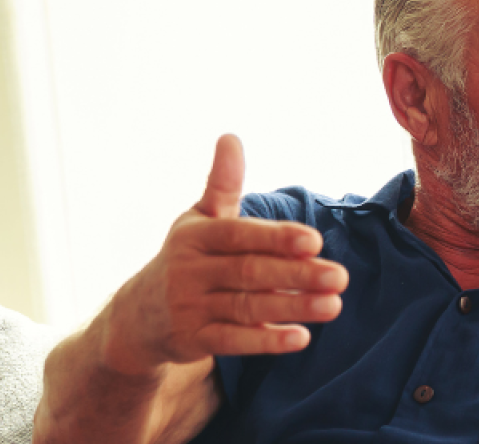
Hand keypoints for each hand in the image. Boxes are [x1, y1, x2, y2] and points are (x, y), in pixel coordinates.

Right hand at [97, 134, 348, 375]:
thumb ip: (222, 184)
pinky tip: (302, 337)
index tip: (315, 241)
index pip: (239, 236)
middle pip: (250, 273)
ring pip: (247, 308)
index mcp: (195, 237)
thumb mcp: (199, 220)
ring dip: (292, 307)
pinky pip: (233, 342)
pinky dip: (266, 341)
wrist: (138, 316)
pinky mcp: (193, 340)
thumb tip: (231, 137)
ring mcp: (189, 307)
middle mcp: (189, 271)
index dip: (276, 238)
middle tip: (341, 277)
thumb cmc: (187, 258)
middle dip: (297, 275)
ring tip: (334, 305)